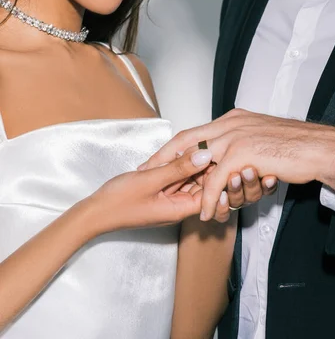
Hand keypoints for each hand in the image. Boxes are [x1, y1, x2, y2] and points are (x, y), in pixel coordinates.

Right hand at [86, 148, 212, 234]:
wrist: (94, 212)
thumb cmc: (120, 200)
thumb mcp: (151, 179)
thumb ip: (179, 167)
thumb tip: (205, 154)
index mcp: (180, 209)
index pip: (210, 195)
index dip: (216, 175)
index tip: (217, 154)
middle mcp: (178, 207)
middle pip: (202, 187)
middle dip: (206, 168)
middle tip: (208, 145)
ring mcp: (169, 201)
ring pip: (189, 181)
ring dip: (191, 165)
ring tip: (195, 145)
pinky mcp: (160, 194)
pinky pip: (176, 180)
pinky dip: (178, 168)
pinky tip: (177, 154)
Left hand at [140, 109, 334, 220]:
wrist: (319, 148)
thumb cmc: (295, 146)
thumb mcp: (261, 136)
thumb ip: (241, 141)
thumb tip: (228, 151)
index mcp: (232, 119)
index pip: (193, 132)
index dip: (172, 147)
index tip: (155, 159)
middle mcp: (230, 124)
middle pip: (186, 141)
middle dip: (163, 159)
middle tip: (145, 174)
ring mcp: (235, 137)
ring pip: (198, 163)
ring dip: (187, 186)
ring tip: (173, 202)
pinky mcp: (243, 154)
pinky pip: (217, 181)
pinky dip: (210, 199)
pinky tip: (207, 214)